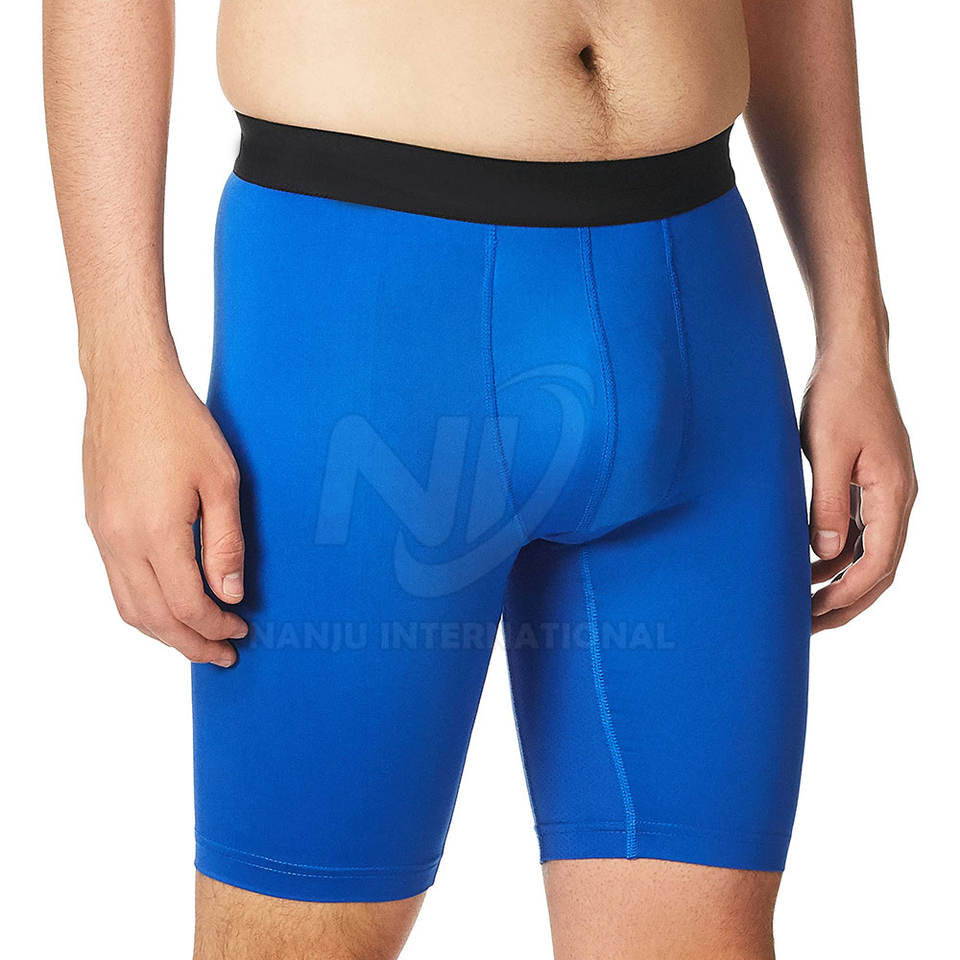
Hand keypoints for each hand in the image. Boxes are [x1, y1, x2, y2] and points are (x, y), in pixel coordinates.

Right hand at [83, 356, 246, 664]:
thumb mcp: (222, 482)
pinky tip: (168, 605)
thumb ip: (226, 545)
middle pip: (154, 618)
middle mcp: (120, 540)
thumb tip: (230, 595)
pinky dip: (143, 606)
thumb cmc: (180, 424)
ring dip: (163, 632)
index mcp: (155, 532)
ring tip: (196, 640)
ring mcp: (103, 533)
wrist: (129, 386)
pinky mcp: (97, 523)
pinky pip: (117, 582)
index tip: (242, 631)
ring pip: (129, 606)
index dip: (216, 626)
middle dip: (190, 643)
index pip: (187, 604)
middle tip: (222, 655)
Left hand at [800, 343, 916, 631]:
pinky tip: (810, 564)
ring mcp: (888, 492)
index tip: (815, 616)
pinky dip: (839, 554)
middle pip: (880, 568)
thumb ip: (828, 503)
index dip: (848, 596)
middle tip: (808, 626)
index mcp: (894, 493)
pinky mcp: (872, 483)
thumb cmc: (839, 397)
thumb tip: (827, 552)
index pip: (879, 563)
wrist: (852, 359)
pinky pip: (862, 532)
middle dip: (846, 601)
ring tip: (803, 603)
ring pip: (871, 553)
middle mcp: (899, 498)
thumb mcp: (828, 451)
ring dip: (840, 580)